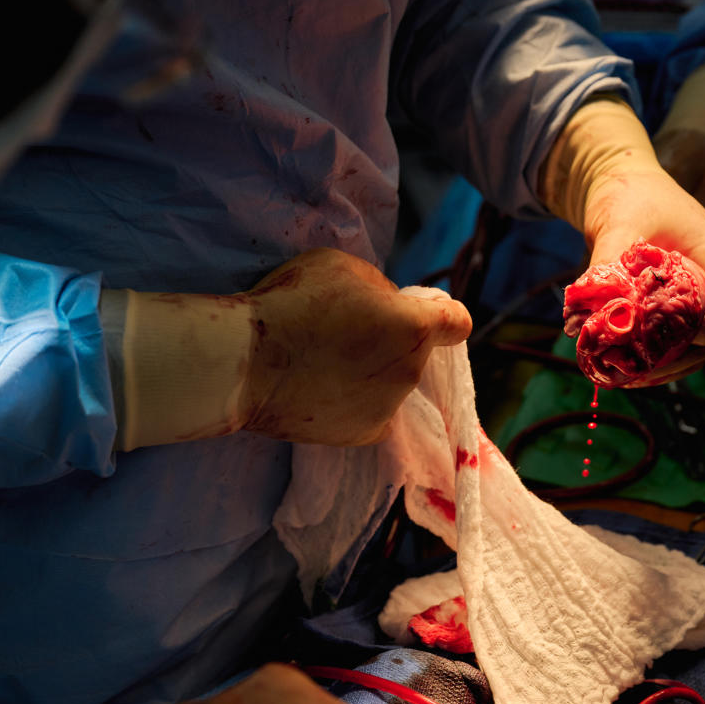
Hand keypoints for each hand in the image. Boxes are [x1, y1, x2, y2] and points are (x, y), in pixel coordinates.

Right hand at [242, 248, 471, 444]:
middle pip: (415, 352)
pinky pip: (373, 412)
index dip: (442, 315)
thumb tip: (389, 308)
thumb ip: (381, 290)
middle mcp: (411, 372)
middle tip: (345, 333)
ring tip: (324, 363)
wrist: (247, 362)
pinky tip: (324, 389)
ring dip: (372, 374)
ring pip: (392, 384)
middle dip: (391, 341)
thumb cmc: (294, 302)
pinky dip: (356, 403)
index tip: (422, 314)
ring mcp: (389, 408)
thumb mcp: (345, 268)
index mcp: (415, 328)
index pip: (457, 322)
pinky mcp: (364, 435)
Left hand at [541, 98, 704, 388]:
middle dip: (683, 356)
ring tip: (626, 371)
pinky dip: (651, 362)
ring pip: (693, 350)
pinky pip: (671, 347)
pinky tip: (620, 367)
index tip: (683, 334)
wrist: (620, 186)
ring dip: (665, 367)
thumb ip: (606, 264)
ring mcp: (690, 301)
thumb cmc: (628, 196)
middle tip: (640, 362)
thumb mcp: (618, 223)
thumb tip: (585, 314)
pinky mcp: (668, 312)